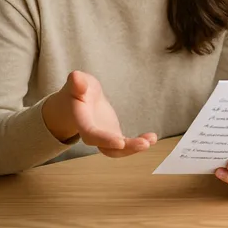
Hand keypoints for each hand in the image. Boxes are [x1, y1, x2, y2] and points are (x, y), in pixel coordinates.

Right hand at [43, 71, 157, 157]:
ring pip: (118, 150)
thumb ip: (77, 82)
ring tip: (151, 140)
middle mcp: (92, 134)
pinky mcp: (114, 135)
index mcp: (82, 121)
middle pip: (107, 148)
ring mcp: (104, 137)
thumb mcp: (77, 82)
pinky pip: (126, 144)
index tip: (120, 142)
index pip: (91, 134)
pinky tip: (152, 138)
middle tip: (144, 144)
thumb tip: (76, 77)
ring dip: (135, 148)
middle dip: (126, 149)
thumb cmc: (78, 90)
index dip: (104, 139)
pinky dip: (139, 142)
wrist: (79, 100)